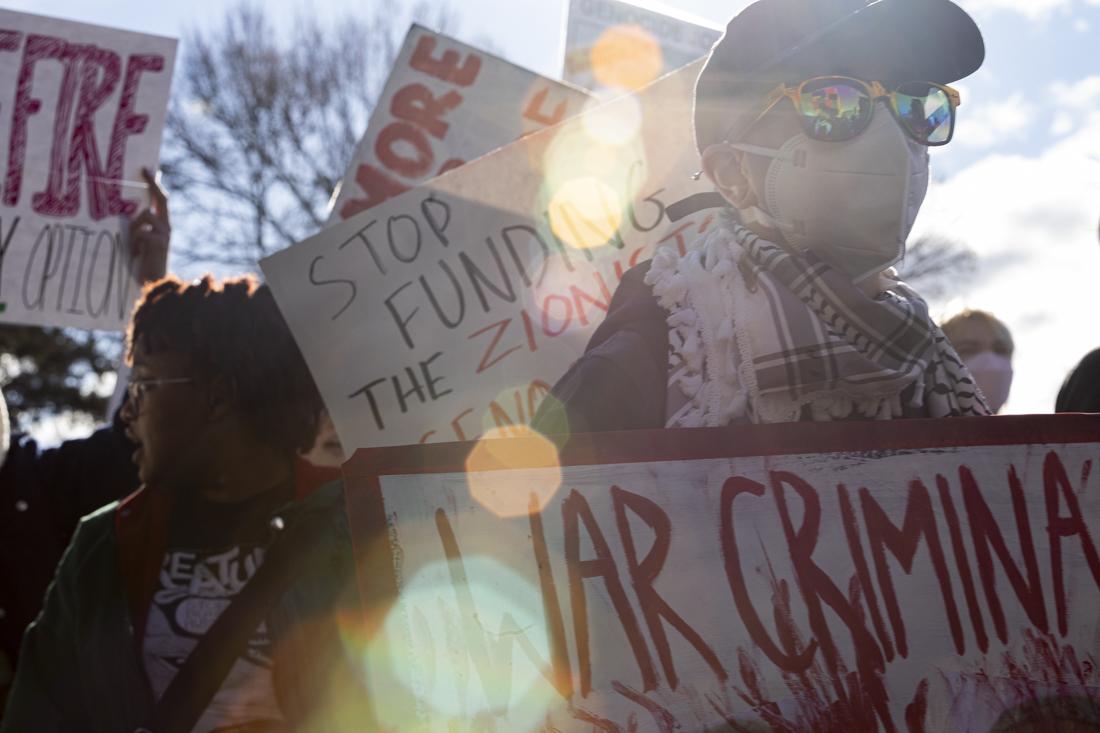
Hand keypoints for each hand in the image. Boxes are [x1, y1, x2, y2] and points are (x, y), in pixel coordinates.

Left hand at [129, 168, 169, 283]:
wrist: (151, 282)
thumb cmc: (140, 262)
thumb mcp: (136, 239)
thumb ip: (134, 226)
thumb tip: (122, 212)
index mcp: (161, 224)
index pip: (159, 199)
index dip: (154, 184)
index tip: (146, 169)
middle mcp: (166, 226)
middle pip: (162, 199)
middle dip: (153, 184)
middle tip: (144, 170)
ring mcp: (165, 233)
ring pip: (145, 216)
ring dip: (134, 227)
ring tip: (133, 244)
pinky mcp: (160, 242)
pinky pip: (142, 231)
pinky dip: (135, 241)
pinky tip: (137, 253)